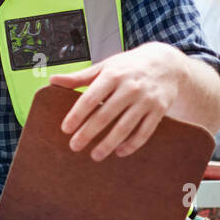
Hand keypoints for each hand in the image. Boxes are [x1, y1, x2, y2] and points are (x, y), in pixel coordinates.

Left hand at [48, 43, 182, 159]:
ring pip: (125, 126)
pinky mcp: (159, 110)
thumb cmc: (128, 66)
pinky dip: (132, 144)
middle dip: (88, 133)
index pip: (90, 98)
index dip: (77, 115)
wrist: (166, 64)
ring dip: (109, 143)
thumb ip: (80, 76)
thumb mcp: (105, 66)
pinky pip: (145, 131)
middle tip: (74, 146)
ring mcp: (146, 100)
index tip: (65, 129)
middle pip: (105, 115)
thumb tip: (52, 80)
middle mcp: (130, 88)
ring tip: (95, 155)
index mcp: (112, 76)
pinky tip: (120, 152)